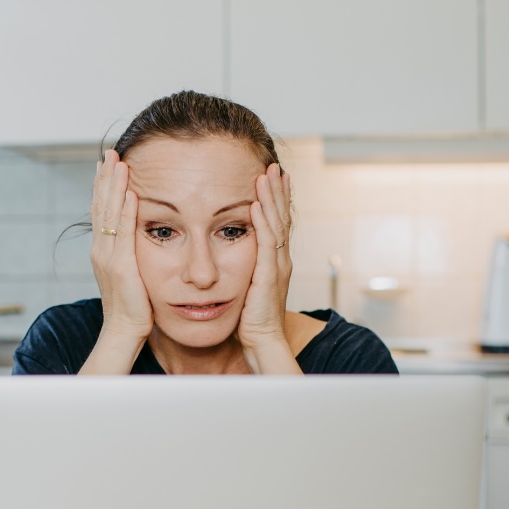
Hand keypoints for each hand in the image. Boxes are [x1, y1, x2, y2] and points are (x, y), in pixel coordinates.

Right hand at [89, 149, 152, 341]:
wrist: (124, 330)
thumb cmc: (133, 306)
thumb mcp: (130, 272)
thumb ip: (129, 253)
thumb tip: (137, 238)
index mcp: (103, 249)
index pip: (101, 210)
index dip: (103, 186)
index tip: (107, 164)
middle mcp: (100, 249)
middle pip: (101, 205)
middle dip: (105, 177)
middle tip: (110, 152)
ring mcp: (108, 256)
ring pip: (109, 213)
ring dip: (113, 185)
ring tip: (118, 161)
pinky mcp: (120, 265)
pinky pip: (123, 232)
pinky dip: (125, 210)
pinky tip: (130, 192)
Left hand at [237, 163, 293, 353]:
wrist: (262, 342)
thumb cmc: (251, 320)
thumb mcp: (246, 287)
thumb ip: (242, 269)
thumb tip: (228, 256)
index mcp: (274, 261)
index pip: (277, 223)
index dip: (275, 200)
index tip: (272, 178)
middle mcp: (279, 259)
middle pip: (281, 217)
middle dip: (277, 190)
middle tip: (274, 166)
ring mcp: (277, 265)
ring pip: (276, 223)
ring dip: (271, 197)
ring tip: (268, 174)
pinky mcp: (268, 274)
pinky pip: (266, 242)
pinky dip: (263, 221)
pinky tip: (257, 204)